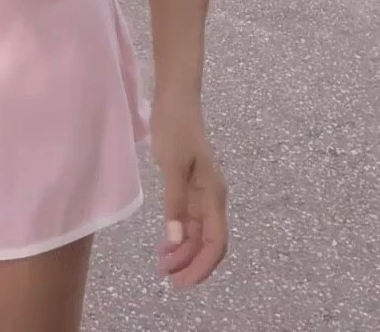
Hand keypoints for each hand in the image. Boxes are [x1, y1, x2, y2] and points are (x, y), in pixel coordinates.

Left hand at [150, 98, 227, 287]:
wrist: (176, 98)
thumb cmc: (176, 127)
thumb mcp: (172, 165)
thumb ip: (175, 203)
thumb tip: (176, 240)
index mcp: (214, 194)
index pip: (215, 242)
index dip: (201, 266)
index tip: (182, 282)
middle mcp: (212, 198)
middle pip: (209, 243)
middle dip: (191, 264)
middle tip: (168, 280)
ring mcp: (202, 193)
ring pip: (198, 235)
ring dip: (184, 253)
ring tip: (163, 267)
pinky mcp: (190, 187)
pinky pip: (189, 221)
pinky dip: (179, 236)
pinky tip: (165, 245)